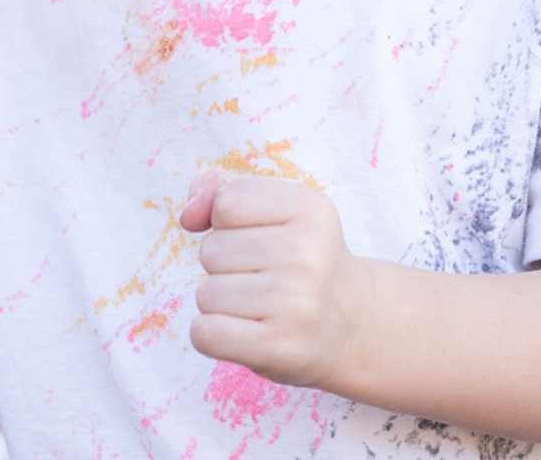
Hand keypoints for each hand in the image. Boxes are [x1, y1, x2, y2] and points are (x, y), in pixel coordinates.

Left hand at [179, 168, 372, 391]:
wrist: (353, 325)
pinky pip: (204, 334)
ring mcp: (296, 304)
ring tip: (259, 305)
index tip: (260, 236)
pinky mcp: (281, 349)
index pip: (225, 203)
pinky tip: (244, 332)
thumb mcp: (275, 207)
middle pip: (211, 250)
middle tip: (265, 276)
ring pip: (205, 294)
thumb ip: (220, 191)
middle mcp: (307, 254)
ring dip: (220, 302)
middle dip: (224, 264)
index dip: (227, 222)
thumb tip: (187, 217)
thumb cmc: (299, 258)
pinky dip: (211, 335)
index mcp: (309, 208)